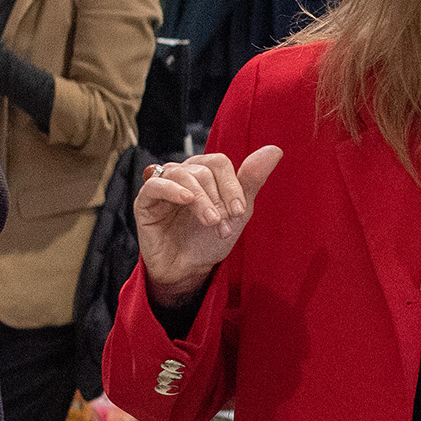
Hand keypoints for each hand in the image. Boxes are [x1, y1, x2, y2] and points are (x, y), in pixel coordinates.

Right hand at [135, 147, 283, 309]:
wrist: (188, 270)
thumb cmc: (209, 240)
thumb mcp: (236, 212)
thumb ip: (252, 180)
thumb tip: (275, 150)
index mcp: (203, 173)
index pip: (218, 163)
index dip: (231, 185)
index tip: (239, 212)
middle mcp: (182, 174)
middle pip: (202, 169)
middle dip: (218, 198)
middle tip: (223, 225)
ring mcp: (162, 186)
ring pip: (182, 175)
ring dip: (201, 199)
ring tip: (210, 221)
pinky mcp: (145, 201)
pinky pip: (155, 185)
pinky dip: (172, 189)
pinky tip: (186, 200)